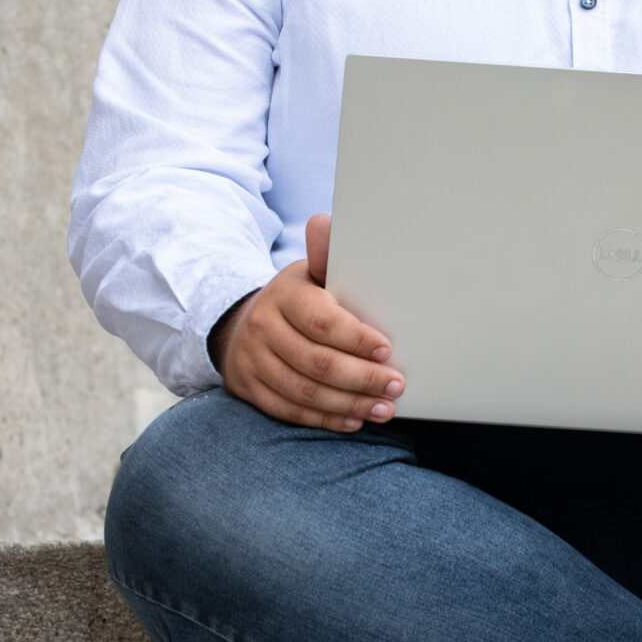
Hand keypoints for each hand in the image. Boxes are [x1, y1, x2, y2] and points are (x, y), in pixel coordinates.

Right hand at [209, 213, 404, 430]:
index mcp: (285, 295)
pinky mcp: (249, 389)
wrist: (245, 324)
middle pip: (316, 362)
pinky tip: (354, 420)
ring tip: (384, 409)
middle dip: (362, 377)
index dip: (356, 339)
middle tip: (396, 386)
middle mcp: (263, 328)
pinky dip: (325, 419)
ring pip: (304, 391)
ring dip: (349, 403)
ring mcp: (253, 361)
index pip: (322, 321)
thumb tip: (324, 222)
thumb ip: (325, 255)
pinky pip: (289, 410)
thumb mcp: (308, 273)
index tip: (388, 350)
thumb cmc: (297, 299)